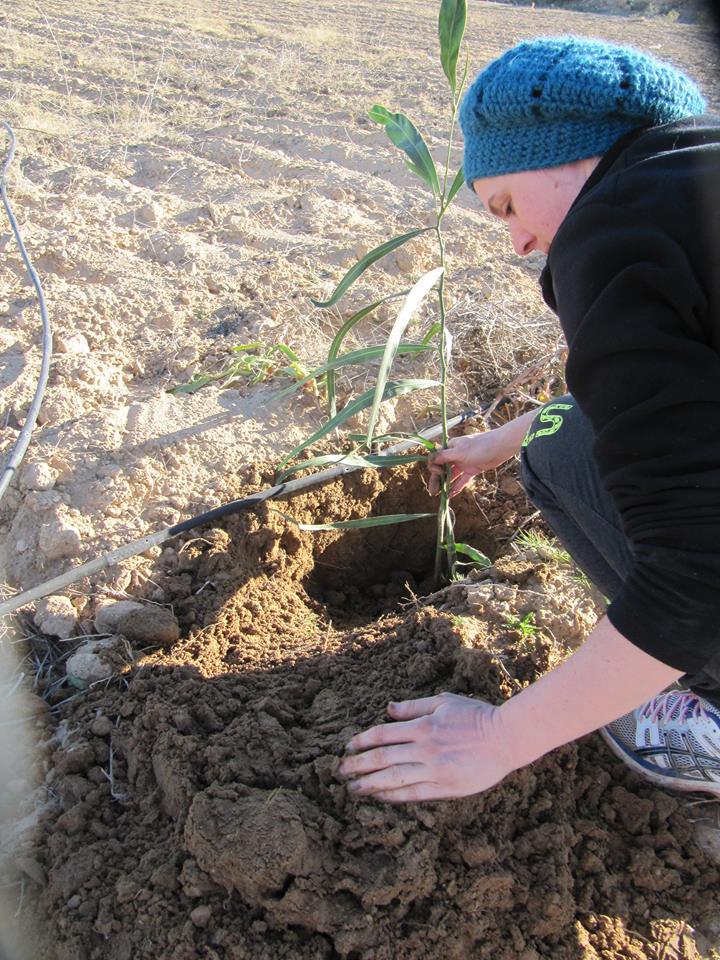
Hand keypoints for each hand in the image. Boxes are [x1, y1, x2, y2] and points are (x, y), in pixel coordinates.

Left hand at [337, 693, 515, 802]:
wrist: (506, 738)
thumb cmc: (476, 716)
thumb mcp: (443, 702)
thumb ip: (414, 707)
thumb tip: (388, 708)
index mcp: (423, 726)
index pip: (383, 734)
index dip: (362, 741)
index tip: (348, 747)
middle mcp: (425, 748)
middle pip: (382, 758)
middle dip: (358, 765)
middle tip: (340, 772)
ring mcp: (435, 769)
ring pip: (393, 779)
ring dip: (370, 784)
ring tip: (354, 789)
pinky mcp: (445, 787)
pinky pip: (413, 793)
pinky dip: (393, 796)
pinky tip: (379, 796)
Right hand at [428, 426, 522, 496]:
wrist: (500, 447)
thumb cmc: (480, 446)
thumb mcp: (460, 451)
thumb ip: (444, 456)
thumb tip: (430, 459)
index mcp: (450, 448)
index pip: (436, 459)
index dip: (434, 468)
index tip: (439, 473)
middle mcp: (455, 455)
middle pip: (442, 469)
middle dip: (437, 480)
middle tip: (433, 492)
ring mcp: (463, 463)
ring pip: (451, 476)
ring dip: (445, 484)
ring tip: (440, 496)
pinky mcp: (472, 470)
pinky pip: (462, 480)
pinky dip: (456, 487)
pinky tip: (451, 495)